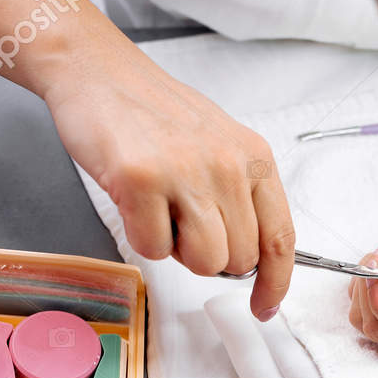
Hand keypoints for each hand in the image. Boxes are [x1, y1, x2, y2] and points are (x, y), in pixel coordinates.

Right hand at [47, 41, 295, 320]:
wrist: (97, 71)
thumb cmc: (153, 113)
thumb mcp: (218, 145)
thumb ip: (239, 196)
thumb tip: (250, 259)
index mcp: (253, 156)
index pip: (280, 238)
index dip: (276, 283)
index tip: (264, 307)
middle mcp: (227, 165)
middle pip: (239, 260)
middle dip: (209, 256)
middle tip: (181, 219)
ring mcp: (185, 172)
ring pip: (204, 262)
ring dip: (177, 251)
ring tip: (160, 209)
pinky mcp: (141, 181)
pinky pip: (154, 249)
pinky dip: (141, 236)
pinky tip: (133, 200)